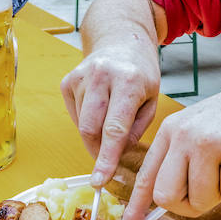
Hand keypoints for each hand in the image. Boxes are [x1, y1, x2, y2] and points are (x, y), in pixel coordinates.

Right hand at [61, 40, 161, 188]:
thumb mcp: (152, 98)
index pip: (114, 129)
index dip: (107, 158)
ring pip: (82, 124)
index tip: (100, 180)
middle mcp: (102, 76)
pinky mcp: (68, 80)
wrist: (121, 40)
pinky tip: (99, 107)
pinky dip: (86, 120)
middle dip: (98, 151)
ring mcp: (81, 76)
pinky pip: (74, 114)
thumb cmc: (141, 73)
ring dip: (95, 133)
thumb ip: (136, 129)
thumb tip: (116, 154)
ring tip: (111, 117)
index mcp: (129, 81)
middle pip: (91, 129)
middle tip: (108, 158)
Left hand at [119, 77, 220, 219]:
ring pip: (200, 199)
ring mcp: (210, 140)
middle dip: (187, 204)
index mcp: (170, 130)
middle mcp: (184, 133)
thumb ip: (178, 160)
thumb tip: (159, 200)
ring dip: (220, 193)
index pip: (146, 175)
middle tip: (207, 191)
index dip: (136, 205)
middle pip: (166, 195)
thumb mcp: (197, 131)